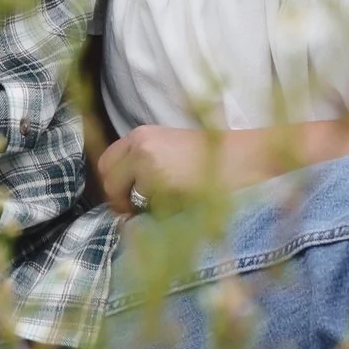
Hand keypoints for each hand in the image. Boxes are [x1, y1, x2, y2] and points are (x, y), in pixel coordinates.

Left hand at [96, 124, 272, 212]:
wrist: (242, 160)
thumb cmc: (212, 160)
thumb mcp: (171, 151)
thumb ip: (144, 164)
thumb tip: (123, 194)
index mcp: (141, 134)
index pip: (106, 162)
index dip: (113, 185)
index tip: (126, 200)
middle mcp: (139, 143)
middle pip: (107, 178)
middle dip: (118, 199)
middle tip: (135, 213)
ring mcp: (146, 160)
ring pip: (124, 195)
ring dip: (138, 207)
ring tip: (165, 206)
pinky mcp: (157, 179)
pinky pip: (145, 206)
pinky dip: (156, 212)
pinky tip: (178, 205)